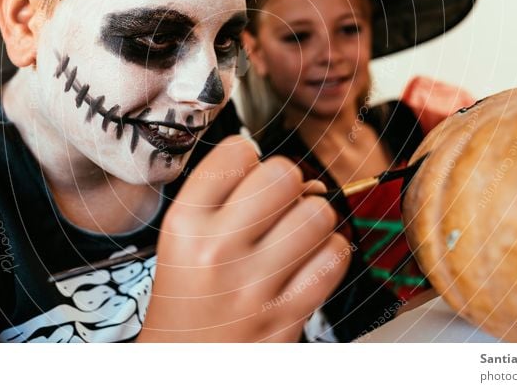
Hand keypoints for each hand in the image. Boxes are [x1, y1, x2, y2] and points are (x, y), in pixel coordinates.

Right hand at [139, 136, 350, 341]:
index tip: (248, 178)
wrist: (183, 364)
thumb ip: (228, 199)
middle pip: (284, 174)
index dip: (251, 161)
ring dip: (314, 220)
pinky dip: (330, 254)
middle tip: (279, 205)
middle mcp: (216, 250)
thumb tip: (299, 178)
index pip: (238, 152)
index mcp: (185, 223)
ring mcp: (252, 286)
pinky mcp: (285, 316)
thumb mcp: (184, 239)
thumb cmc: (189, 296)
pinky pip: (333, 258)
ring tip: (296, 236)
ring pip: (317, 213)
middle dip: (289, 185)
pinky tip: (309, 263)